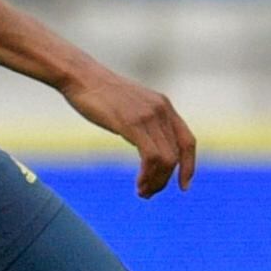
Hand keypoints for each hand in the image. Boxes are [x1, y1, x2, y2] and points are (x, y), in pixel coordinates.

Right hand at [61, 62, 198, 197]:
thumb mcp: (131, 105)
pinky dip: (148, 176)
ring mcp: (148, 116)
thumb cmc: (100, 93)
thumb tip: (147, 145)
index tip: (183, 186)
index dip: (189, 166)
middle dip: (165, 180)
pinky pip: (151, 157)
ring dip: (156, 182)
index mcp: (164, 105)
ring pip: (166, 159)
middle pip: (176, 155)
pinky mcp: (133, 123)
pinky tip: (138, 184)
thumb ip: (144, 121)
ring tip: (142, 192)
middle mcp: (161, 110)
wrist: (81, 77)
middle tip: (148, 193)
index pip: (188, 141)